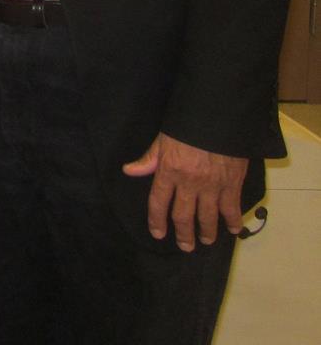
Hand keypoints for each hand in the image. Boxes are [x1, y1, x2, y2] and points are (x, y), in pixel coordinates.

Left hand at [122, 132, 247, 250]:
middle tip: (185, 247)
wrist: (217, 117)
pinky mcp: (232, 184)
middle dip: (183, 234)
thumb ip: (148, 159)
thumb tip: (129, 170)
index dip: (157, 220)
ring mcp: (212, 186)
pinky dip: (233, 221)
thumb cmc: (186, 126)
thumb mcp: (162, 140)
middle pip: (183, 215)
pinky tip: (233, 230)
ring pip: (207, 217)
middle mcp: (188, 183)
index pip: (159, 202)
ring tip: (205, 241)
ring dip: (206, 232)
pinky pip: (232, 208)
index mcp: (169, 171)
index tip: (158, 233)